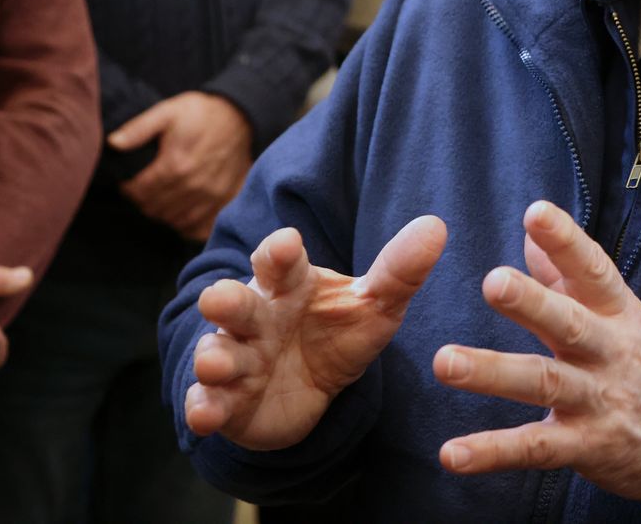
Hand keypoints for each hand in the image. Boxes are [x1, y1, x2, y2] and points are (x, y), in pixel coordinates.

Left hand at [113, 91, 252, 239]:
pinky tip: (179, 208)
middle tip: (143, 188)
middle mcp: (193, 186)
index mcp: (175, 165)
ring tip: (160, 196)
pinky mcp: (223, 201)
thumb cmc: (200, 113)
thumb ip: (138, 129)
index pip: (139, 192)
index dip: (128, 188)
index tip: (128, 181)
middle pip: (153, 208)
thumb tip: (112, 144)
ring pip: (173, 220)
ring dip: (161, 212)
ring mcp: (211, 197)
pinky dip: (183, 223)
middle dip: (142, 200)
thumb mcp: (167, 112)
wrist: (239, 116)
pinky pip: (196, 227)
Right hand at [185, 217, 446, 450]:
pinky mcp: (228, 402)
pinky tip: (205, 414)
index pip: (279, 259)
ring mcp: (238, 357)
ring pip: (217, 352)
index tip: (288, 243)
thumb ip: (400, 271)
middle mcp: (256, 315)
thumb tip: (437, 226)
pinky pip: (208, 402)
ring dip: (214, 357)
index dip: (280, 251)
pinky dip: (203, 407)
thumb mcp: (373, 305)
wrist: (311, 390)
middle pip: (236, 302)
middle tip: (220, 299)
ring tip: (217, 362)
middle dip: (225, 300)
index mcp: (289, 283)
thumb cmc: (336, 331)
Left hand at [433, 202, 640, 520]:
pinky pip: (536, 448)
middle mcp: (609, 351)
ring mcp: (599, 400)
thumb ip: (569, 275)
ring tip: (445, 362)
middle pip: (569, 322)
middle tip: (492, 281)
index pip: (593, 269)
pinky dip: (493, 452)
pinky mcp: (587, 446)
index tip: (536, 212)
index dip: (566, 240)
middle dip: (532, 302)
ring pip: (544, 382)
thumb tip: (531, 233)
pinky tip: (453, 453)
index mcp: (617, 313)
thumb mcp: (621, 315)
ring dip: (493, 372)